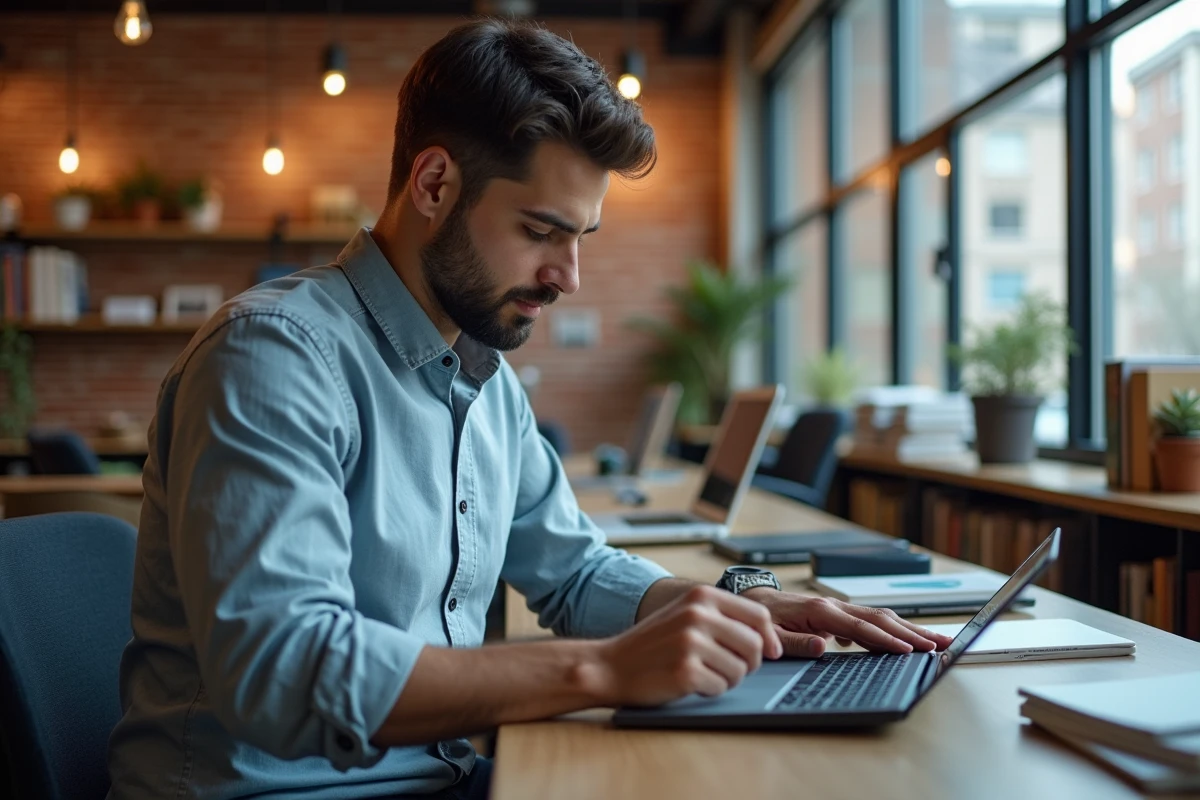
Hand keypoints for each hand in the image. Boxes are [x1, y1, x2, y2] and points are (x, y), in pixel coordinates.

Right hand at [589, 585, 783, 706]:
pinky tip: (688, 683)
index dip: (770, 638)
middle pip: (755, 645)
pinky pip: (721, 687)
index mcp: (702, 596)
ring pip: (741, 670)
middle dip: (748, 663)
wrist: (610, 665)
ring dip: (726, 678)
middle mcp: (698, 614)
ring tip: (700, 672)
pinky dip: (709, 691)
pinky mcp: (686, 671)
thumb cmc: (653, 644)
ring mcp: (691, 642)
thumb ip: (724, 618)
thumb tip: (771, 640)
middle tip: (724, 667)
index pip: (758, 615)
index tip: (771, 652)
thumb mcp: (686, 615)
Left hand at [742, 588, 954, 658]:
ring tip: (936, 641)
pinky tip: (905, 643)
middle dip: (912, 632)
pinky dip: (891, 630)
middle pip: (880, 619)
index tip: (910, 651)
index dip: (887, 641)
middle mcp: (834, 605)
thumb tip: (825, 648)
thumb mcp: (773, 633)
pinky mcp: (838, 612)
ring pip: (880, 617)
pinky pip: (870, 621)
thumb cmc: (763, 618)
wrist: (752, 599)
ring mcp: (838, 607)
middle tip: (941, 644)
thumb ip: (797, 641)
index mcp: (820, 611)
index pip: (861, 628)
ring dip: (908, 629)